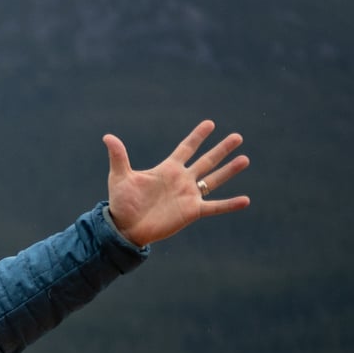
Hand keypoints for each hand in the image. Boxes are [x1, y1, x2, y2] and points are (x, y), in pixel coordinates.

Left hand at [105, 121, 250, 246]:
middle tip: (237, 136)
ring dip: (229, 170)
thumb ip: (119, 156)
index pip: (186, 148)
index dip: (197, 136)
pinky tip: (246, 200)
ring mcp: (188, 195)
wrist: (124, 228)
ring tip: (245, 159)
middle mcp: (181, 180)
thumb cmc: (121, 203)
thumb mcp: (119, 177)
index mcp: (167, 169)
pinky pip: (215, 206)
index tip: (210, 123)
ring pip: (214, 179)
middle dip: (221, 149)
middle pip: (206, 161)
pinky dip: (230, 204)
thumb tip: (107, 137)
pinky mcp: (191, 211)